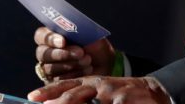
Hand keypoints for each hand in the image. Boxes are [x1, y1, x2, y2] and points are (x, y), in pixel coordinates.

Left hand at [27, 76, 170, 103]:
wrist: (152, 92)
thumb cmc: (119, 97)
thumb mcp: (98, 96)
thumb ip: (80, 99)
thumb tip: (54, 103)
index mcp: (89, 82)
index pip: (65, 85)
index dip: (48, 91)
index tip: (32, 97)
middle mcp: (98, 85)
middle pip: (74, 93)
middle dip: (58, 102)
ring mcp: (111, 92)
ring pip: (89, 103)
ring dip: (70, 103)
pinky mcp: (123, 99)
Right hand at [34, 27, 115, 81]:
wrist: (105, 68)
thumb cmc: (97, 49)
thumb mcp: (93, 36)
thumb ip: (81, 30)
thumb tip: (74, 28)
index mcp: (52, 36)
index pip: (41, 35)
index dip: (50, 38)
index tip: (63, 41)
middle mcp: (47, 53)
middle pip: (42, 53)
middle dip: (62, 53)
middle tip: (80, 52)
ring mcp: (49, 70)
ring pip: (50, 68)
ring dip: (71, 64)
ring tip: (88, 60)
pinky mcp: (54, 84)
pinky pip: (57, 81)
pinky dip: (74, 75)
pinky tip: (87, 70)